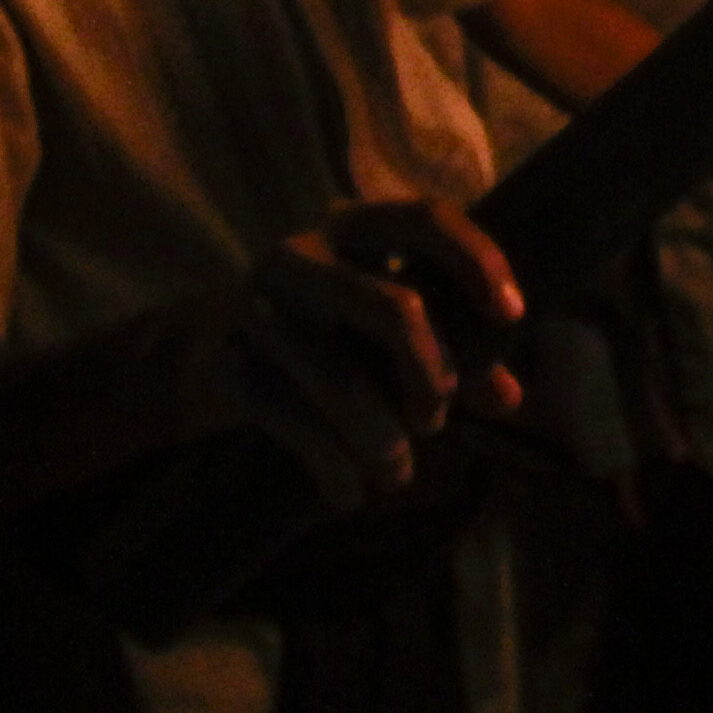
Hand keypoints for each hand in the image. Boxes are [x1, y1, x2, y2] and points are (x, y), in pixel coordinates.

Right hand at [188, 204, 527, 512]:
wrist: (200, 351)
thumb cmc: (325, 334)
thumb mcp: (382, 326)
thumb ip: (452, 350)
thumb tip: (511, 399)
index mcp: (352, 226)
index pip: (426, 218)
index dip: (477, 260)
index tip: (511, 316)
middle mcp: (303, 253)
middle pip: (395, 308)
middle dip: (431, 378)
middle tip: (437, 420)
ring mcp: (260, 307)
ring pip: (345, 383)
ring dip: (383, 444)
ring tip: (396, 473)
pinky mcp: (230, 363)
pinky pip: (296, 424)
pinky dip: (333, 470)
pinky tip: (347, 494)